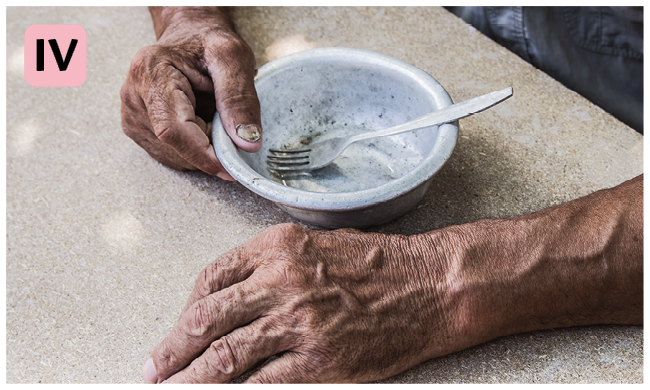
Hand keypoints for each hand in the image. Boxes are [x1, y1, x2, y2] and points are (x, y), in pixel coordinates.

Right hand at [120, 7, 260, 178]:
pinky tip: (200, 124)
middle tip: (230, 129)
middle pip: (174, 146)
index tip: (230, 167)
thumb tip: (247, 142)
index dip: (203, 154)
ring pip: (174, 155)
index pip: (173, 130)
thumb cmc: (208, 43)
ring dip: (202, 149)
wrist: (189, 38)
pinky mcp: (138, 129)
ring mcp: (132, 116)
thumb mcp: (233, 58)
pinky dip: (193, 149)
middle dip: (209, 149)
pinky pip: (171, 155)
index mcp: (151, 72)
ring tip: (212, 117)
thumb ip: (240, 98)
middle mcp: (134, 96)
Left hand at [142, 176, 642, 382]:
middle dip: (173, 349)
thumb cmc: (377, 263)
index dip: (185, 310)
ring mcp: (298, 321)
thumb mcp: (316, 245)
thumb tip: (232, 304)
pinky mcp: (319, 359)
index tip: (175, 332)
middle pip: (208, 319)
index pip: (211, 278)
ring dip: (191, 379)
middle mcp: (280, 281)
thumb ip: (270, 268)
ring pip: (225, 356)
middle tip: (153, 370)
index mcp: (276, 247)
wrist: (428, 283)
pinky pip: (263, 383)